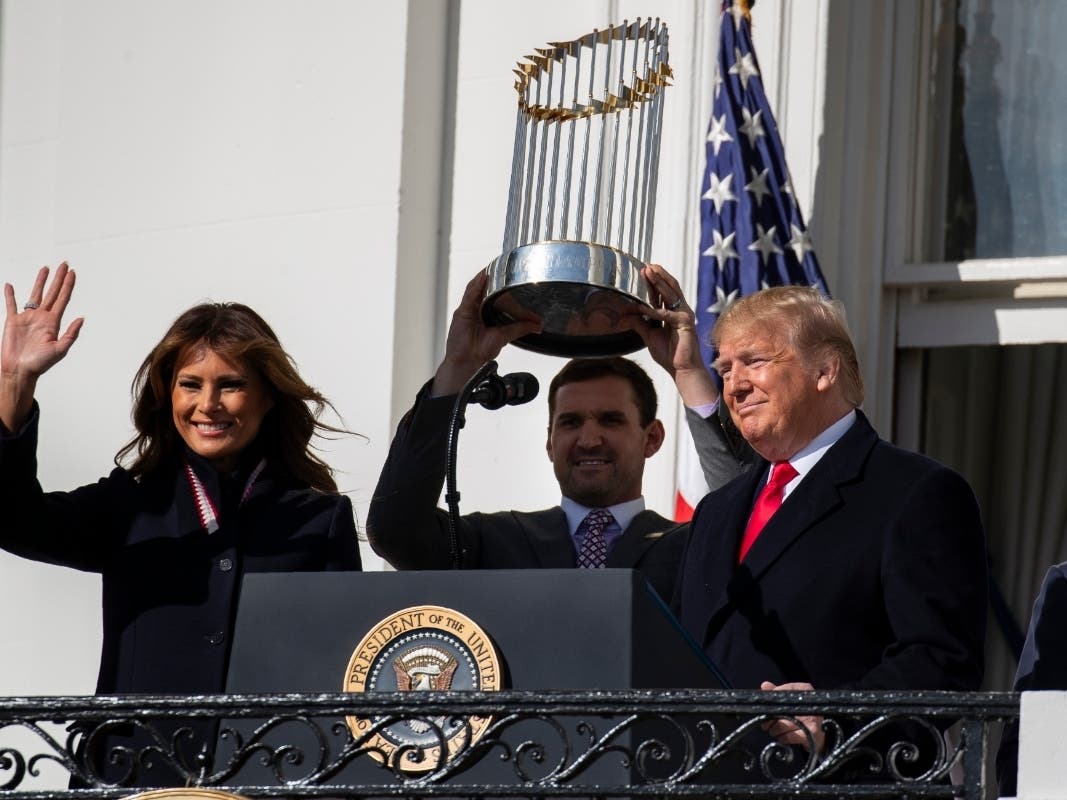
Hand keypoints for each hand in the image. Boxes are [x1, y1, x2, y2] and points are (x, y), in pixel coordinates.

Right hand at [1, 263, 82, 432]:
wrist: (20, 370)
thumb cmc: (40, 364)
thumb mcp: (60, 349)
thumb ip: (71, 334)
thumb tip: (82, 318)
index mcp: (54, 322)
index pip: (63, 299)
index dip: (68, 285)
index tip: (73, 272)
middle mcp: (42, 317)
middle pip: (52, 293)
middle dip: (58, 278)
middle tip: (64, 264)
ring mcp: (27, 318)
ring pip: (35, 294)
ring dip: (40, 282)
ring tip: (46, 269)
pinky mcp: (12, 321)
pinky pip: (11, 304)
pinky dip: (10, 295)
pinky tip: (10, 285)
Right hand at [432, 270, 540, 395]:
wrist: (469, 363)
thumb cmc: (481, 351)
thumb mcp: (505, 336)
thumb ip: (519, 328)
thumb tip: (537, 325)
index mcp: (485, 312)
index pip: (491, 292)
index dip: (498, 281)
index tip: (509, 270)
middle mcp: (476, 308)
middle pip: (483, 287)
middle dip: (491, 275)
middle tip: (502, 263)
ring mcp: (468, 310)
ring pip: (475, 289)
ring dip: (483, 277)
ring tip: (493, 266)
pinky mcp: (462, 313)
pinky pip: (469, 297)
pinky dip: (476, 287)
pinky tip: (483, 278)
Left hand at [635, 263, 718, 406]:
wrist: (682, 370)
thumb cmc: (669, 354)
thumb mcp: (649, 335)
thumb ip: (639, 323)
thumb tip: (625, 314)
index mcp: (672, 312)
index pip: (662, 293)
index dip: (653, 282)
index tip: (643, 270)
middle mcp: (680, 310)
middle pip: (668, 288)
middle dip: (657, 276)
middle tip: (646, 265)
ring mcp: (684, 315)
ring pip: (670, 294)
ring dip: (659, 282)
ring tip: (649, 272)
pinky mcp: (685, 324)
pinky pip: (667, 315)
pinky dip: (654, 310)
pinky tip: (642, 307)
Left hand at [760, 680, 825, 753]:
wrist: (822, 730)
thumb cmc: (802, 712)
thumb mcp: (791, 698)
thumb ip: (777, 692)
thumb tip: (765, 685)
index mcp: (804, 689)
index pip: (781, 692)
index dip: (772, 701)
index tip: (768, 708)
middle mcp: (808, 701)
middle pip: (779, 711)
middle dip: (769, 720)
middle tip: (767, 724)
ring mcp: (811, 718)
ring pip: (781, 725)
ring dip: (774, 730)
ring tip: (776, 730)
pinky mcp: (811, 732)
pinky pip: (787, 736)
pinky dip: (782, 737)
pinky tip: (784, 736)